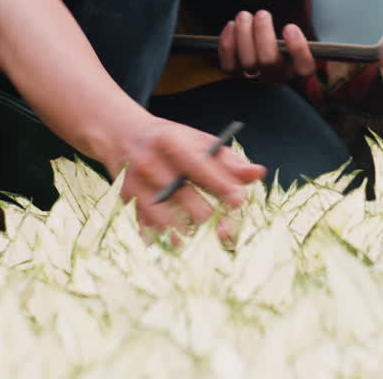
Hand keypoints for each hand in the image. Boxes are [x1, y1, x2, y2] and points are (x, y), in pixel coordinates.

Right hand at [100, 115, 266, 242]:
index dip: (220, 185)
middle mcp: (147, 162)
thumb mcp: (199, 142)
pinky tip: (177, 246)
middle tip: (225, 228)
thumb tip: (258, 174)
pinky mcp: (125, 203)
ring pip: (161, 217)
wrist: (125, 137)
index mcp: (169, 141)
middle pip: (181, 195)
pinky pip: (144, 228)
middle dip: (205, 213)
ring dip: (184, 233)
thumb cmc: (172, 141)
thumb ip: (229, 161)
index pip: (198, 166)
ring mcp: (133, 184)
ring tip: (202, 240)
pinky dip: (162, 240)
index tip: (238, 202)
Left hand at [218, 10, 315, 81]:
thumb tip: (292, 27)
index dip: (297, 49)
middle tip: (262, 13)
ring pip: (248, 62)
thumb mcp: (297, 41)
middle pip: (269, 61)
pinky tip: (231, 25)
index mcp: (297, 69)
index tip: (290, 27)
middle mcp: (277, 76)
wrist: (265, 59)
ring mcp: (256, 77)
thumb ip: (298, 36)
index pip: (303, 68)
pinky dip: (227, 44)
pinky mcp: (237, 74)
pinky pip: (228, 65)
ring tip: (244, 15)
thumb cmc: (284, 46)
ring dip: (243, 35)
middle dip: (263, 34)